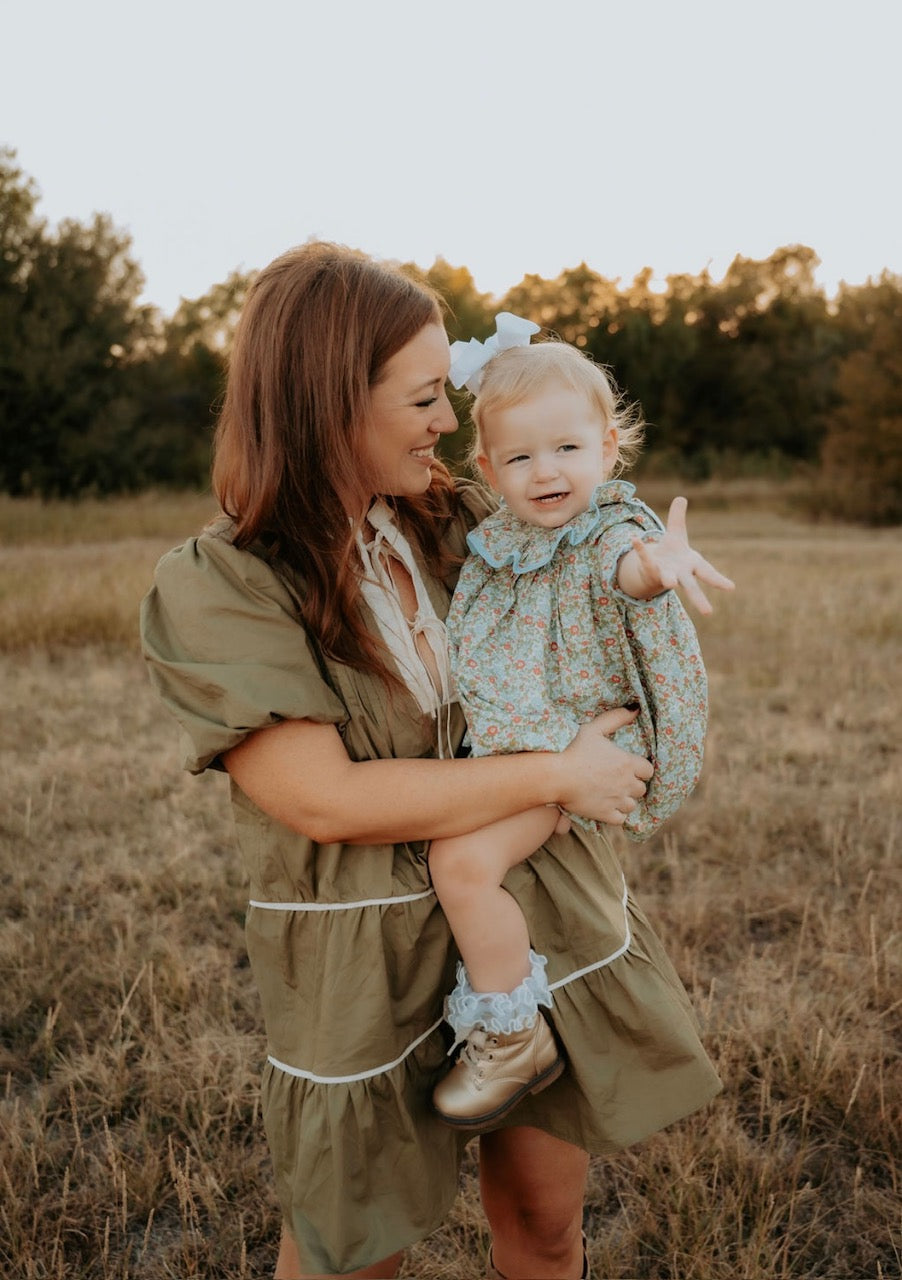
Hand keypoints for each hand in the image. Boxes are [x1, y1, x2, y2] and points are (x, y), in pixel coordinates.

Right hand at [559, 708, 653, 826]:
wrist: (556, 775)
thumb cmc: (574, 749)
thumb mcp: (595, 728)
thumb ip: (616, 718)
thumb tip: (635, 709)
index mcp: (627, 763)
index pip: (648, 770)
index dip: (640, 769)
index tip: (629, 767)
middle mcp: (626, 783)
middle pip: (641, 789)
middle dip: (632, 784)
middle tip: (617, 779)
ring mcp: (617, 800)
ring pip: (632, 805)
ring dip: (625, 800)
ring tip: (612, 794)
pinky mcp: (605, 814)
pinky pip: (620, 819)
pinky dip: (616, 815)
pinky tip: (607, 806)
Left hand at [628, 496, 734, 613]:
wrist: (650, 569)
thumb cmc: (670, 553)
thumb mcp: (676, 534)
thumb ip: (677, 518)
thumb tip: (681, 498)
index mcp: (692, 564)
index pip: (707, 573)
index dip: (718, 580)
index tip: (731, 587)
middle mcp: (680, 573)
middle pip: (691, 587)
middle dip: (698, 598)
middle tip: (708, 612)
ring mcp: (665, 574)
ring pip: (668, 580)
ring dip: (668, 580)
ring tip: (669, 584)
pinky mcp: (650, 570)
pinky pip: (645, 559)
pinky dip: (640, 549)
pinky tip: (634, 540)